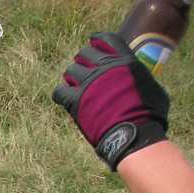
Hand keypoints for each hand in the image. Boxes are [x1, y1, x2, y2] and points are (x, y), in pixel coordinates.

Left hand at [53, 32, 168, 170]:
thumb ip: (141, 78)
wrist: (132, 132)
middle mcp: (104, 67)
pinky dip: (60, 94)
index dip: (97, 40)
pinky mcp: (74, 101)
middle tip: (85, 70)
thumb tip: (142, 81)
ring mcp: (88, 83)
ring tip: (76, 86)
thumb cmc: (149, 114)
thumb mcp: (153, 88)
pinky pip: (58, 92)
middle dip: (83, 60)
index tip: (94, 44)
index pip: (106, 39)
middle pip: (84, 53)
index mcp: (125, 60)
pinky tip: (65, 99)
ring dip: (72, 77)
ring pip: (70, 71)